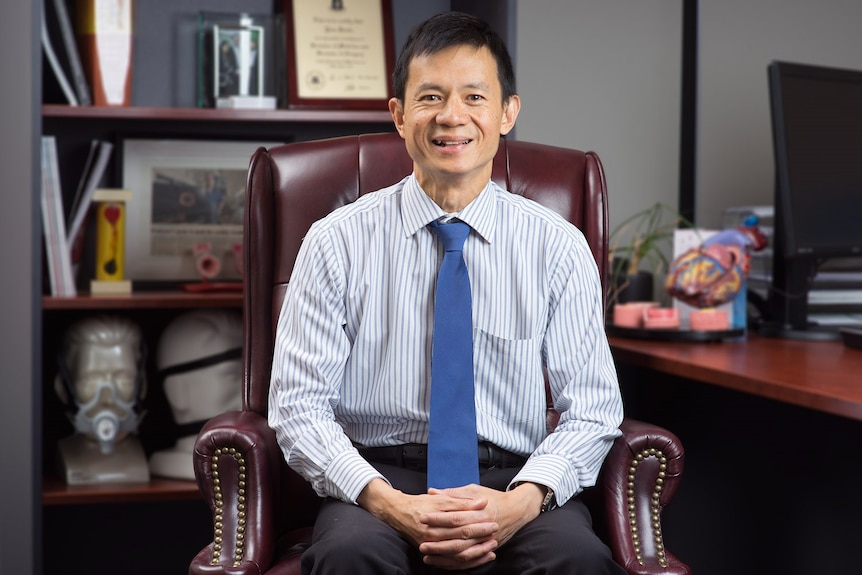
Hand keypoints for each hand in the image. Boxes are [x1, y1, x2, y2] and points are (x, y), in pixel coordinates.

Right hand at [357, 479, 499, 569]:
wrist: (399, 513)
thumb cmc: (422, 503)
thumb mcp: (441, 499)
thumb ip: (461, 500)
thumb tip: (481, 502)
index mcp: (435, 517)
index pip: (460, 520)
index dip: (477, 521)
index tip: (492, 520)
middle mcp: (433, 533)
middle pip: (460, 538)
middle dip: (480, 536)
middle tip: (495, 533)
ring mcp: (431, 545)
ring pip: (457, 554)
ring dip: (476, 552)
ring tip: (491, 548)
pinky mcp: (432, 553)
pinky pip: (451, 562)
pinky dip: (467, 562)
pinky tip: (479, 558)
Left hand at [419, 482, 544, 568]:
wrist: (516, 509)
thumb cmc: (493, 498)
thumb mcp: (473, 490)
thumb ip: (452, 493)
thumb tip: (432, 492)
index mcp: (478, 511)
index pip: (455, 517)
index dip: (438, 518)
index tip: (423, 518)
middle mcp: (483, 527)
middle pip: (458, 537)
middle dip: (438, 542)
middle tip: (421, 543)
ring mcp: (486, 540)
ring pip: (463, 553)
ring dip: (444, 556)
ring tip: (427, 556)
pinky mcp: (487, 549)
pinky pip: (470, 560)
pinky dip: (455, 563)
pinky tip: (441, 562)